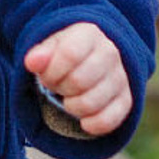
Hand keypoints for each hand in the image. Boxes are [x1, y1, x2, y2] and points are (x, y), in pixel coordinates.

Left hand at [23, 22, 131, 136]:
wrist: (90, 57)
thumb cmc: (64, 52)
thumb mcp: (49, 46)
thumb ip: (40, 54)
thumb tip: (32, 62)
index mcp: (89, 33)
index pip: (70, 54)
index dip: (51, 71)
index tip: (44, 74)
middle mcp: (110, 53)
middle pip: (79, 81)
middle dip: (59, 88)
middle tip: (56, 86)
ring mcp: (121, 77)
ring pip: (91, 103)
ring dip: (71, 106)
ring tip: (68, 98)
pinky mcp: (126, 100)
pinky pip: (108, 120)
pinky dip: (91, 124)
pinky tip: (83, 119)